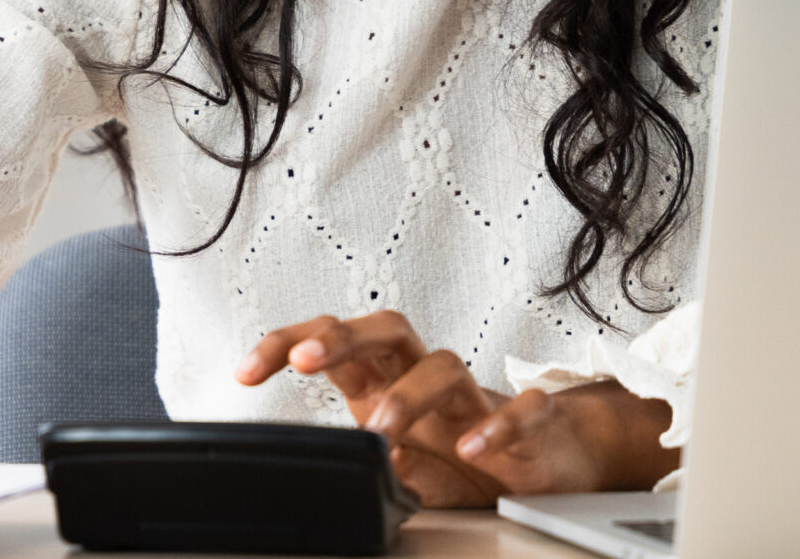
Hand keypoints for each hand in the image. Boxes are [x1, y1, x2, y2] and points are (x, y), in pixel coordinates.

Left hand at [236, 309, 676, 506]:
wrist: (554, 455)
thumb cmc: (468, 451)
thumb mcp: (404, 467)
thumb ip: (373, 465)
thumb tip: (337, 465)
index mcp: (386, 382)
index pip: (331, 345)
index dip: (286, 346)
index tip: (245, 371)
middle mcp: (426, 379)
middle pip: (384, 332)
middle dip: (340, 337)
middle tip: (304, 360)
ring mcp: (478, 397)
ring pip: (443, 365)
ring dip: (408, 396)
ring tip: (381, 432)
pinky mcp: (530, 420)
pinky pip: (518, 409)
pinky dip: (496, 424)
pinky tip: (471, 447)